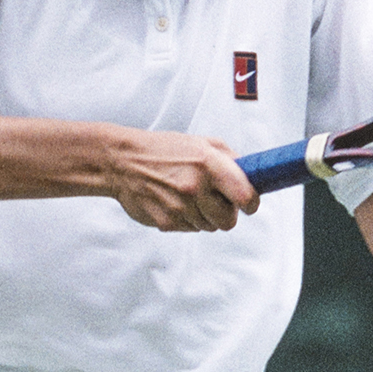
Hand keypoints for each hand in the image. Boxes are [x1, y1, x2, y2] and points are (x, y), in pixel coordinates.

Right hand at [107, 131, 258, 231]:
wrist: (122, 162)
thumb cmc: (161, 150)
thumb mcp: (200, 142)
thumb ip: (229, 158)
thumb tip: (249, 176)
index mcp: (208, 163)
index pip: (245, 196)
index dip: (251, 203)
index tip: (249, 203)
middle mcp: (195, 187)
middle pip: (228, 221)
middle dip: (225, 212)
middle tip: (214, 199)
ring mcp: (180, 207)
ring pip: (209, 227)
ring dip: (204, 215)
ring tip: (188, 195)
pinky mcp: (167, 223)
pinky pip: (190, 229)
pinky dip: (187, 219)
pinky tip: (174, 201)